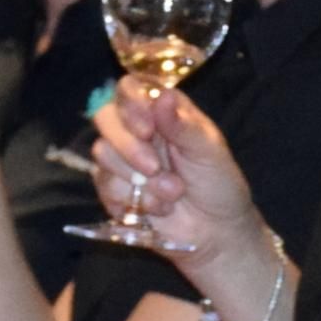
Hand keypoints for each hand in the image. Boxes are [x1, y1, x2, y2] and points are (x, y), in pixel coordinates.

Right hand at [91, 80, 266, 266]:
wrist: (216, 232)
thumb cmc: (219, 185)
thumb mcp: (210, 152)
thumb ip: (184, 126)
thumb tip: (162, 97)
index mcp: (163, 112)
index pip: (130, 89)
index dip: (130, 104)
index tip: (147, 130)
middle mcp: (138, 130)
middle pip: (105, 117)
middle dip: (128, 146)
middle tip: (155, 168)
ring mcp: (123, 159)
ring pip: (101, 151)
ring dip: (137, 178)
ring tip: (173, 193)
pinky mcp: (114, 188)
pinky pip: (103, 184)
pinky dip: (131, 198)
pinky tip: (159, 208)